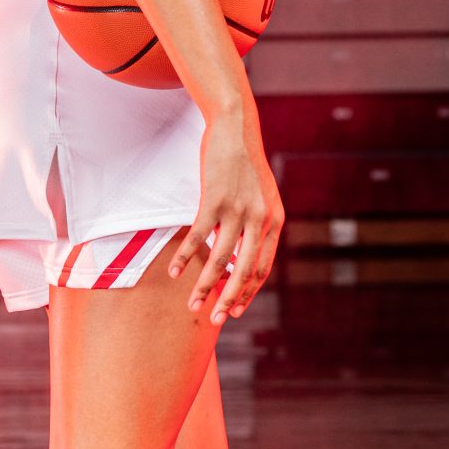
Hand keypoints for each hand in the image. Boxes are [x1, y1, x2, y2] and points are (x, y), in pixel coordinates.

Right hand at [168, 100, 283, 324]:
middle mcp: (260, 219)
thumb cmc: (244, 166)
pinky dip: (184, 257)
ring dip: (203, 286)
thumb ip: (257, 225)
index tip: (233, 311)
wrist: (236, 129)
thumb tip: (243, 257)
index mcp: (274, 221)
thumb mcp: (261, 197)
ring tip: (191, 304)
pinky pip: (197, 237)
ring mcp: (237, 210)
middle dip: (228, 299)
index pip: (261, 268)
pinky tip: (174, 272)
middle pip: (244, 271)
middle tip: (214, 319)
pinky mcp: (214, 200)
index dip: (248, 293)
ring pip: (220, 260)